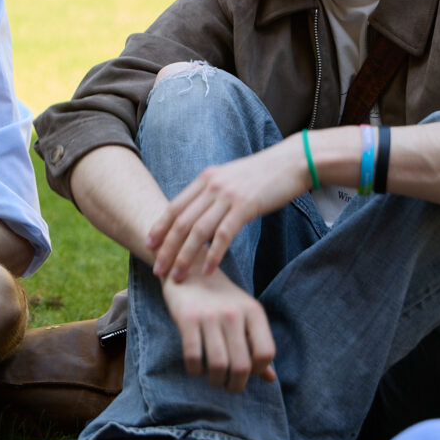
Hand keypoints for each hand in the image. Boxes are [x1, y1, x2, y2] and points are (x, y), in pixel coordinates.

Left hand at [148, 142, 303, 280]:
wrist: (290, 163)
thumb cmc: (261, 176)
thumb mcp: (229, 180)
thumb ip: (211, 195)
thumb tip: (198, 218)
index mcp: (205, 179)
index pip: (174, 206)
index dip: (159, 227)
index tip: (149, 245)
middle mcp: (211, 185)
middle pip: (181, 222)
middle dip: (166, 248)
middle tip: (157, 269)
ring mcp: (227, 195)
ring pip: (198, 231)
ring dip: (185, 257)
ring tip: (177, 276)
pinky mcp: (245, 206)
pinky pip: (223, 235)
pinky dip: (213, 255)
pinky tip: (208, 270)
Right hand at [161, 270, 275, 391]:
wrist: (189, 268)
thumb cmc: (220, 299)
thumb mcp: (244, 315)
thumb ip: (257, 345)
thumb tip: (270, 378)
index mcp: (253, 311)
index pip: (266, 353)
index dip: (258, 370)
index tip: (247, 372)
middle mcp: (234, 313)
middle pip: (242, 365)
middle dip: (235, 385)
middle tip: (228, 386)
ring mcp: (210, 315)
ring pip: (219, 365)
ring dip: (216, 381)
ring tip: (214, 380)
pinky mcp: (187, 318)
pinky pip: (193, 356)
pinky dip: (195, 371)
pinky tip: (196, 369)